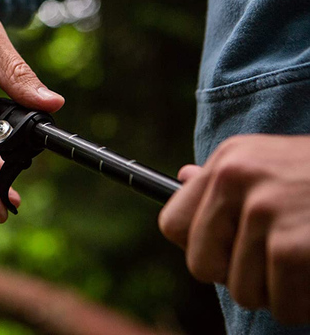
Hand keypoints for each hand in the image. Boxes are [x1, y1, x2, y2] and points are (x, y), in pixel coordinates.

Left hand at [159, 134, 309, 324]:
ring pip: (243, 291)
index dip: (199, 249)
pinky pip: (280, 305)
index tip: (226, 254)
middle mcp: (236, 179)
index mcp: (228, 161)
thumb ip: (230, 179)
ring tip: (305, 266)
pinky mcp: (291, 246)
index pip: (172, 225)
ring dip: (278, 293)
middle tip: (275, 266)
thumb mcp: (272, 161)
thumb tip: (183, 177)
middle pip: (201, 265)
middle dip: (238, 277)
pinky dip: (304, 306)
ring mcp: (264, 210)